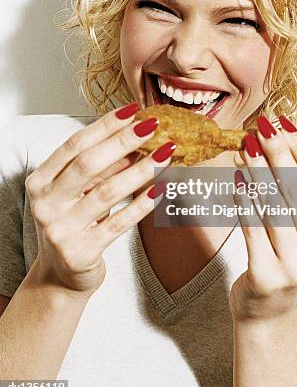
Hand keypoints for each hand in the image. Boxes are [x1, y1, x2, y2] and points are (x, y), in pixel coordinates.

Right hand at [25, 103, 175, 295]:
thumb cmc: (72, 224)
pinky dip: (142, 204)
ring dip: (141, 169)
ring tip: (166, 153)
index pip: (75, 145)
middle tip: (154, 125)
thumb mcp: (78, 192)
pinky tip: (161, 189)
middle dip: (124, 141)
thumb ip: (101, 167)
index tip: (133, 110)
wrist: (60, 277)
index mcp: (40, 181)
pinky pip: (119, 223)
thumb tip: (137, 136)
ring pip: (108, 192)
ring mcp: (61, 230)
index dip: (105, 125)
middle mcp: (45, 204)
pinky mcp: (81, 252)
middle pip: (89, 164)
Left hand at [229, 114, 296, 321]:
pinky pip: (253, 230)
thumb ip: (293, 191)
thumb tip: (276, 138)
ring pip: (276, 207)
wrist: (269, 314)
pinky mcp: (268, 276)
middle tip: (261, 127)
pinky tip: (236, 179)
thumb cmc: (281, 260)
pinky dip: (245, 201)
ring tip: (246, 146)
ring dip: (259, 172)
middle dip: (278, 153)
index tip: (282, 122)